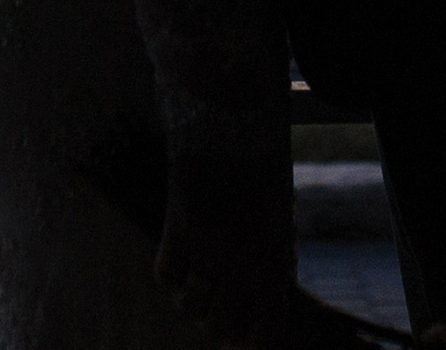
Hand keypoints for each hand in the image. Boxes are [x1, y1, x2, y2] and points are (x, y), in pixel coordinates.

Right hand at [156, 146, 294, 348]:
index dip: (254, 342)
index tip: (248, 335)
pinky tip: (182, 255)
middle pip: (220, 329)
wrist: (235, 117)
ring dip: (193, 297)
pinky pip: (165, 274)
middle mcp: (243, 263)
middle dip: (220, 322)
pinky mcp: (179, 226)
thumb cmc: (263, 165)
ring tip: (200, 276)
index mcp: (275, 263)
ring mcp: (209, 246)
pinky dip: (171, 272)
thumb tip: (262, 289)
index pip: (265, 335)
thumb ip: (271, 257)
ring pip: (189, 306)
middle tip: (221, 304)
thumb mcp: (279, 216)